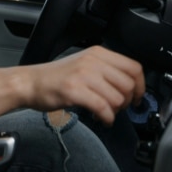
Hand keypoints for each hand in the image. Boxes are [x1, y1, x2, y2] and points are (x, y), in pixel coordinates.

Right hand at [23, 45, 144, 125]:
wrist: (30, 82)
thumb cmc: (55, 77)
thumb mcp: (84, 63)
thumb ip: (106, 69)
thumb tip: (130, 85)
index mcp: (98, 53)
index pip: (134, 67)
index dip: (141, 85)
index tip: (137, 96)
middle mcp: (92, 61)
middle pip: (128, 84)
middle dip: (127, 101)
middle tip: (118, 108)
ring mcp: (83, 75)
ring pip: (117, 97)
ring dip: (115, 111)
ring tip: (106, 113)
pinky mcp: (74, 90)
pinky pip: (103, 107)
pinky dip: (107, 118)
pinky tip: (101, 119)